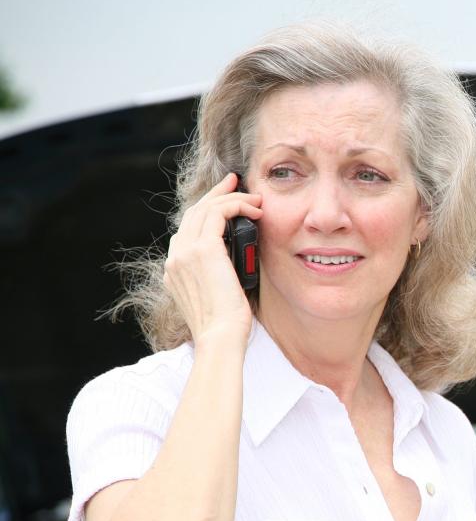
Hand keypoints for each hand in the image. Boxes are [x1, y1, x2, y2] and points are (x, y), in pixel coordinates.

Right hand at [163, 173, 262, 348]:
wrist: (221, 338)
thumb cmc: (227, 326)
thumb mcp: (219, 295)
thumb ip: (219, 276)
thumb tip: (237, 263)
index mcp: (176, 269)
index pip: (189, 229)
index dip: (208, 210)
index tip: (227, 200)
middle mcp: (175, 258)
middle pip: (194, 213)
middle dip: (217, 194)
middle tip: (237, 183)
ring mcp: (184, 253)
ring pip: (205, 209)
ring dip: (232, 199)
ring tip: (255, 199)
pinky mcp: (202, 250)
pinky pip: (218, 214)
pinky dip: (236, 206)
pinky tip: (254, 210)